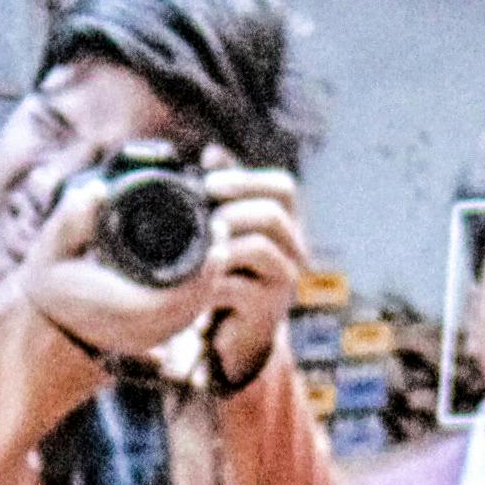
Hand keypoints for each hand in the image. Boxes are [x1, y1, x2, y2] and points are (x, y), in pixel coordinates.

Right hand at [16, 173, 226, 369]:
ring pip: (196, 309)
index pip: (177, 293)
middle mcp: (140, 328)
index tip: (217, 230)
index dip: (205, 266)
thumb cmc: (52, 282)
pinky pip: (189, 314)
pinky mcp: (156, 336)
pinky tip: (208, 264)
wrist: (48, 324)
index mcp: (120, 308)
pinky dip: (201, 290)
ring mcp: (151, 337)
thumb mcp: (52, 248)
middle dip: (215, 266)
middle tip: (224, 227)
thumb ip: (72, 220)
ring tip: (220, 241)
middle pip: (196, 300)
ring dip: (212, 277)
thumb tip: (95, 191)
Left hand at [188, 163, 309, 384]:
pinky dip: (210, 280)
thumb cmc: (229, 270)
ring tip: (196, 247)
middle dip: (231, 210)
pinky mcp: (267, 311)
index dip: (246, 179)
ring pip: (260, 247)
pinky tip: (191, 280)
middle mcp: (293, 249)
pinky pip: (240, 288)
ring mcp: (283, 281)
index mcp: (284, 223)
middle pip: (273, 213)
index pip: (283, 187)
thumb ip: (224, 192)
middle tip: (200, 218)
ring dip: (221, 242)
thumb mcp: (225, 227)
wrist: (232, 331)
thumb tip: (214, 152)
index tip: (208, 184)